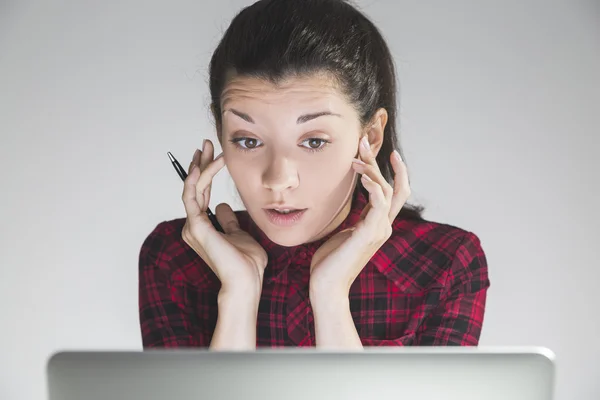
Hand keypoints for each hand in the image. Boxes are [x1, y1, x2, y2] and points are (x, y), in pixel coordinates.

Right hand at [181, 139, 267, 292]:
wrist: (246, 279)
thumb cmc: (246, 262)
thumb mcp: (239, 233)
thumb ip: (228, 220)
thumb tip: (223, 206)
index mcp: (203, 226)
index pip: (202, 193)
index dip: (206, 173)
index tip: (213, 155)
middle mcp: (193, 225)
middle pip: (194, 187)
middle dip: (200, 163)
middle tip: (206, 144)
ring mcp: (192, 226)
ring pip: (193, 188)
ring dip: (200, 166)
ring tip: (207, 149)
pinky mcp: (196, 226)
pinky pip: (192, 196)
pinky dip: (196, 179)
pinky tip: (202, 165)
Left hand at [309, 136, 410, 294]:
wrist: (327, 286)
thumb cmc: (330, 261)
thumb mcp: (343, 232)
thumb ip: (353, 217)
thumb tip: (347, 201)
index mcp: (378, 224)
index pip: (393, 191)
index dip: (390, 169)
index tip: (379, 149)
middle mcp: (384, 225)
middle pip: (394, 185)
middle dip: (379, 160)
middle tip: (363, 140)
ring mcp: (380, 230)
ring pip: (387, 190)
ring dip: (372, 169)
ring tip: (356, 156)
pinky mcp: (370, 233)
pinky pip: (380, 202)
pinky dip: (373, 185)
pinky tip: (361, 175)